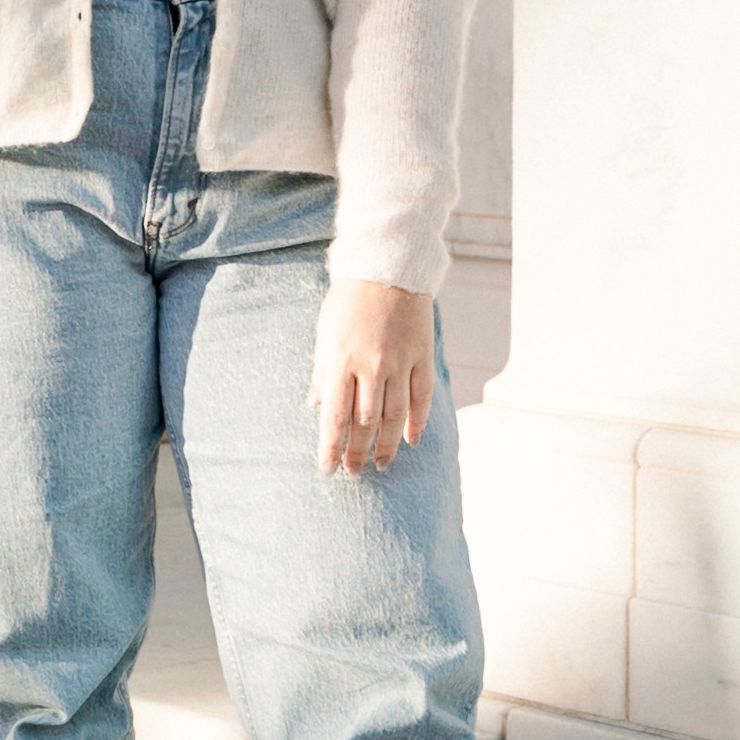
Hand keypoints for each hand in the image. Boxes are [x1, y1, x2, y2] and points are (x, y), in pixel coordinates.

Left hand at [311, 275, 431, 474]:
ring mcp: (399, 361)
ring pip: (394, 416)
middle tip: (353, 472)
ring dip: (387, 445)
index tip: (327, 469)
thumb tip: (316, 408)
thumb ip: (322, 372)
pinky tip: (411, 440)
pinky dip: (417, 422)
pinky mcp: (422, 355)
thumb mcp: (325, 333)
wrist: (388, 267)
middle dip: (357, 452)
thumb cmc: (348, 301)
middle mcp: (370, 364)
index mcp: (340, 359)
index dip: (330, 448)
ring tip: (380, 464)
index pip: (334, 416)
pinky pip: (421, 397)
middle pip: (364, 422)